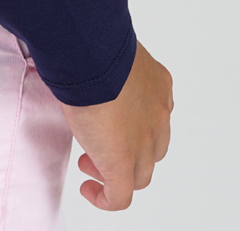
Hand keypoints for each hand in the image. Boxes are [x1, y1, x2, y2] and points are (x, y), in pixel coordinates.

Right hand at [57, 41, 172, 210]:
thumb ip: (105, 62)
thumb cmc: (92, 41)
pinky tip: (89, 189)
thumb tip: (81, 55)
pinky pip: (120, 196)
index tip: (111, 121)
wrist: (90, 54)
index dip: (135, 125)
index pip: (155, 115)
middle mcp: (158, 115)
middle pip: (152, 148)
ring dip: (117, 173)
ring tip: (90, 164)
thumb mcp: (106, 51)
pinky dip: (105, 198)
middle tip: (99, 142)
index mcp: (157, 86)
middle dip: (129, 150)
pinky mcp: (123, 163)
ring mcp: (144, 142)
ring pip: (140, 174)